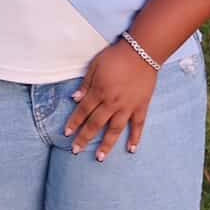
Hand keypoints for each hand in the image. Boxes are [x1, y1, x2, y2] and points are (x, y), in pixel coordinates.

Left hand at [63, 40, 157, 161]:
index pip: (83, 111)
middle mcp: (112, 103)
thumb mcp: (95, 65)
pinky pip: (138, 125)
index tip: (67, 134)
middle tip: (75, 150)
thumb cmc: (116, 56)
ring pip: (115, 130)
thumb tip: (74, 99)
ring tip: (99, 158)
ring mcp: (127, 107)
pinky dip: (135, 138)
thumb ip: (85, 84)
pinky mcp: (141, 107)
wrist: (142, 52)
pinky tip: (131, 149)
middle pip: (95, 124)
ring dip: (106, 145)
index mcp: (99, 92)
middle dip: (84, 138)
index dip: (74, 123)